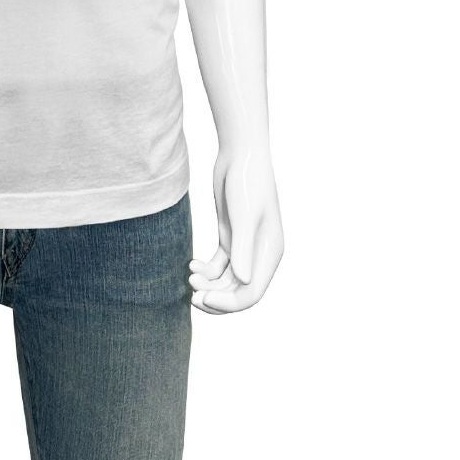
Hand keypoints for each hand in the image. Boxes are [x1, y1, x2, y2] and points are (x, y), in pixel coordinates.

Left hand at [188, 144, 283, 313]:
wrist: (240, 156)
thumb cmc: (247, 181)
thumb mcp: (243, 215)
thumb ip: (243, 248)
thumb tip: (243, 280)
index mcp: (269, 253)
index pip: (251, 293)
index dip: (228, 303)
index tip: (203, 299)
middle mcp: (259, 254)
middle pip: (239, 291)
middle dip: (216, 298)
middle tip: (192, 298)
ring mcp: (243, 246)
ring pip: (227, 280)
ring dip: (209, 285)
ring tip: (189, 278)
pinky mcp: (230, 236)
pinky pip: (218, 265)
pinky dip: (206, 271)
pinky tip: (191, 264)